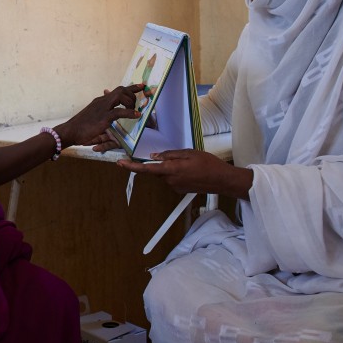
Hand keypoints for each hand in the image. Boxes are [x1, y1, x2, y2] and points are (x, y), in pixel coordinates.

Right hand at [58, 84, 144, 145]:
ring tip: (134, 111)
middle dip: (133, 93)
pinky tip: (136, 116)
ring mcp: (102, 108)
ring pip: (121, 96)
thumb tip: (110, 120)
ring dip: (131, 102)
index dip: (131, 87)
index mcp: (100, 101)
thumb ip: (103, 114)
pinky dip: (130, 112)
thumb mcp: (93, 117)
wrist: (69, 131)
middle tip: (138, 102)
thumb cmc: (80, 128)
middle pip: (121, 89)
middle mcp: (102, 101)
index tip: (142, 85)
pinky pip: (120, 111)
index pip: (117, 90)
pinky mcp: (103, 117)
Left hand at [117, 149, 252, 198]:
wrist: (222, 180)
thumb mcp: (189, 153)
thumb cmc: (208, 164)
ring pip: (164, 174)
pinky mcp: (179, 189)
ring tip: (189, 163)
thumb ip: (169, 155)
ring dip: (170, 167)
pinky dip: (176, 173)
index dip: (131, 166)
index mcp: (171, 170)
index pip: (146, 168)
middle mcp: (170, 180)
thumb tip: (154, 156)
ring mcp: (175, 187)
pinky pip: (171, 179)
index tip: (120, 163)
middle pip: (156, 170)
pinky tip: (190, 170)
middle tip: (177, 157)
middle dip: (160, 163)